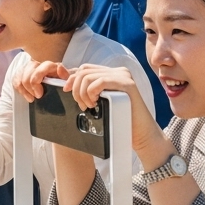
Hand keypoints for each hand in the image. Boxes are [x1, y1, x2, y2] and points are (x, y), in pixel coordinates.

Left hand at [17, 62, 164, 151]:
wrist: (140, 135)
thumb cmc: (119, 122)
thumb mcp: (99, 104)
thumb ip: (87, 91)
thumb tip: (64, 77)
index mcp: (111, 74)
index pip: (84, 69)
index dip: (71, 78)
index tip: (65, 90)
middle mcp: (118, 71)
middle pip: (83, 71)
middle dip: (75, 89)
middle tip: (81, 105)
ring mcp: (123, 76)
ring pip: (88, 76)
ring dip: (82, 93)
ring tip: (88, 106)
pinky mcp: (127, 84)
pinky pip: (101, 81)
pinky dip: (92, 92)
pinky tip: (95, 103)